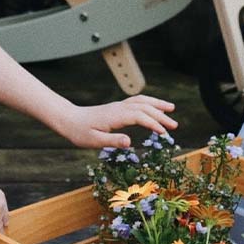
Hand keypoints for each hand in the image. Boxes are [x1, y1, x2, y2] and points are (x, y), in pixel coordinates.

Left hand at [56, 95, 177, 148]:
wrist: (68, 119)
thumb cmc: (79, 132)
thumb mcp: (93, 141)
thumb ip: (112, 141)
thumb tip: (130, 142)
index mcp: (115, 116)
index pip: (140, 116)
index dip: (153, 123)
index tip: (164, 133)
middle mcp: (119, 108)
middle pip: (144, 107)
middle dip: (161, 115)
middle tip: (175, 126)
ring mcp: (119, 106)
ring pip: (142, 101)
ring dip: (157, 104)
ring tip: (172, 109)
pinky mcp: (117, 108)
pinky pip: (137, 101)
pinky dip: (149, 102)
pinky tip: (154, 107)